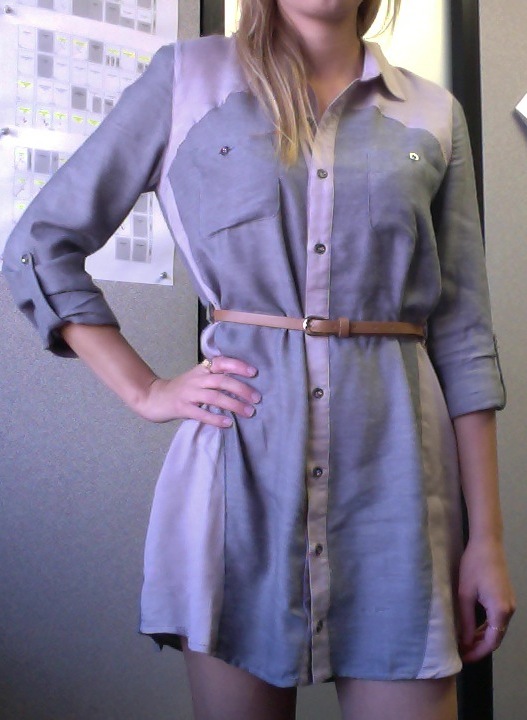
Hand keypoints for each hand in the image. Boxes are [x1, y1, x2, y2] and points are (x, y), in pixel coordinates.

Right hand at [136, 355, 260, 425]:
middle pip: (222, 380)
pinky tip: (228, 423)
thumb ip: (214, 378)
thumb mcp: (197, 378)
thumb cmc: (180, 389)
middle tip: (257, 398)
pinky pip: (201, 413)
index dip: (238, 365)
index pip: (221, 362)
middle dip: (242, 389)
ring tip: (249, 412)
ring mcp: (188, 393)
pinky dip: (216, 418)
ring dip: (234, 404)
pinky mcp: (182, 408)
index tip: (254, 372)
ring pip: (215, 396)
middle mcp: (196, 379)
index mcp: (201, 369)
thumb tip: (243, 386)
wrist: (153, 397)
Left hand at [457, 537, 515, 662]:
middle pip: (496, 638)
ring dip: (482, 638)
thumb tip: (465, 642)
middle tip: (461, 653)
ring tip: (464, 643)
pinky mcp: (506, 598)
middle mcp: (509, 610)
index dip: (477, 653)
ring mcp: (510, 604)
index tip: (462, 658)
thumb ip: (467, 621)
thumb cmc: (473, 566)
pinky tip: (472, 629)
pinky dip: (486, 627)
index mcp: (500, 611)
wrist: (487, 544)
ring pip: (497, 629)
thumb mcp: (465, 595)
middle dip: (478, 647)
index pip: (491, 642)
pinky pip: (497, 619)